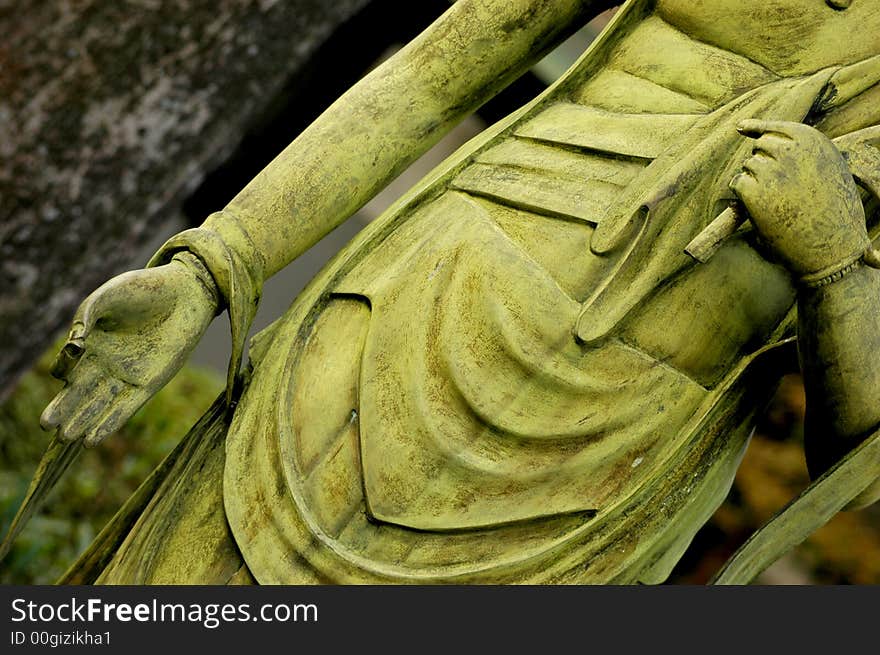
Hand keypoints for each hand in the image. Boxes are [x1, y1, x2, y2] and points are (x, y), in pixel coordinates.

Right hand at [40, 255, 217, 445]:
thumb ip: (87, 315)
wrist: (186, 291)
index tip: (62, 372)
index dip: (62, 371)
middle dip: (62, 409)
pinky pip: (125, 408)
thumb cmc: (145, 288)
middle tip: (45, 425)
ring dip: (82, 421)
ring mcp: (127, 374)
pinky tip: (91, 440)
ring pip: (99, 404)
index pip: (67, 368)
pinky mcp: (150, 383)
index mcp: (92, 342)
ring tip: (66, 437)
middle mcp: (106, 362)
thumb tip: (73, 346)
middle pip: (78, 392)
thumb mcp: (109, 296)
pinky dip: (109, 424)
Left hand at [730, 119, 869, 277]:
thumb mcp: (830, 172)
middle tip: (776, 185)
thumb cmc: (834, 213)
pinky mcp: (755, 193)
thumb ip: (806, 154)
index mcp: (815, 142)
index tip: (742, 127)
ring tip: (776, 201)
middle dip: (762, 160)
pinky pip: (738, 183)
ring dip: (754, 179)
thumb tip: (772, 139)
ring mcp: (772, 171)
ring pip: (749, 165)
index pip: (777, 127)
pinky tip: (754, 206)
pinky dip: (741, 193)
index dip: (758, 128)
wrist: (833, 248)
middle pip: (760, 145)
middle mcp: (793, 151)